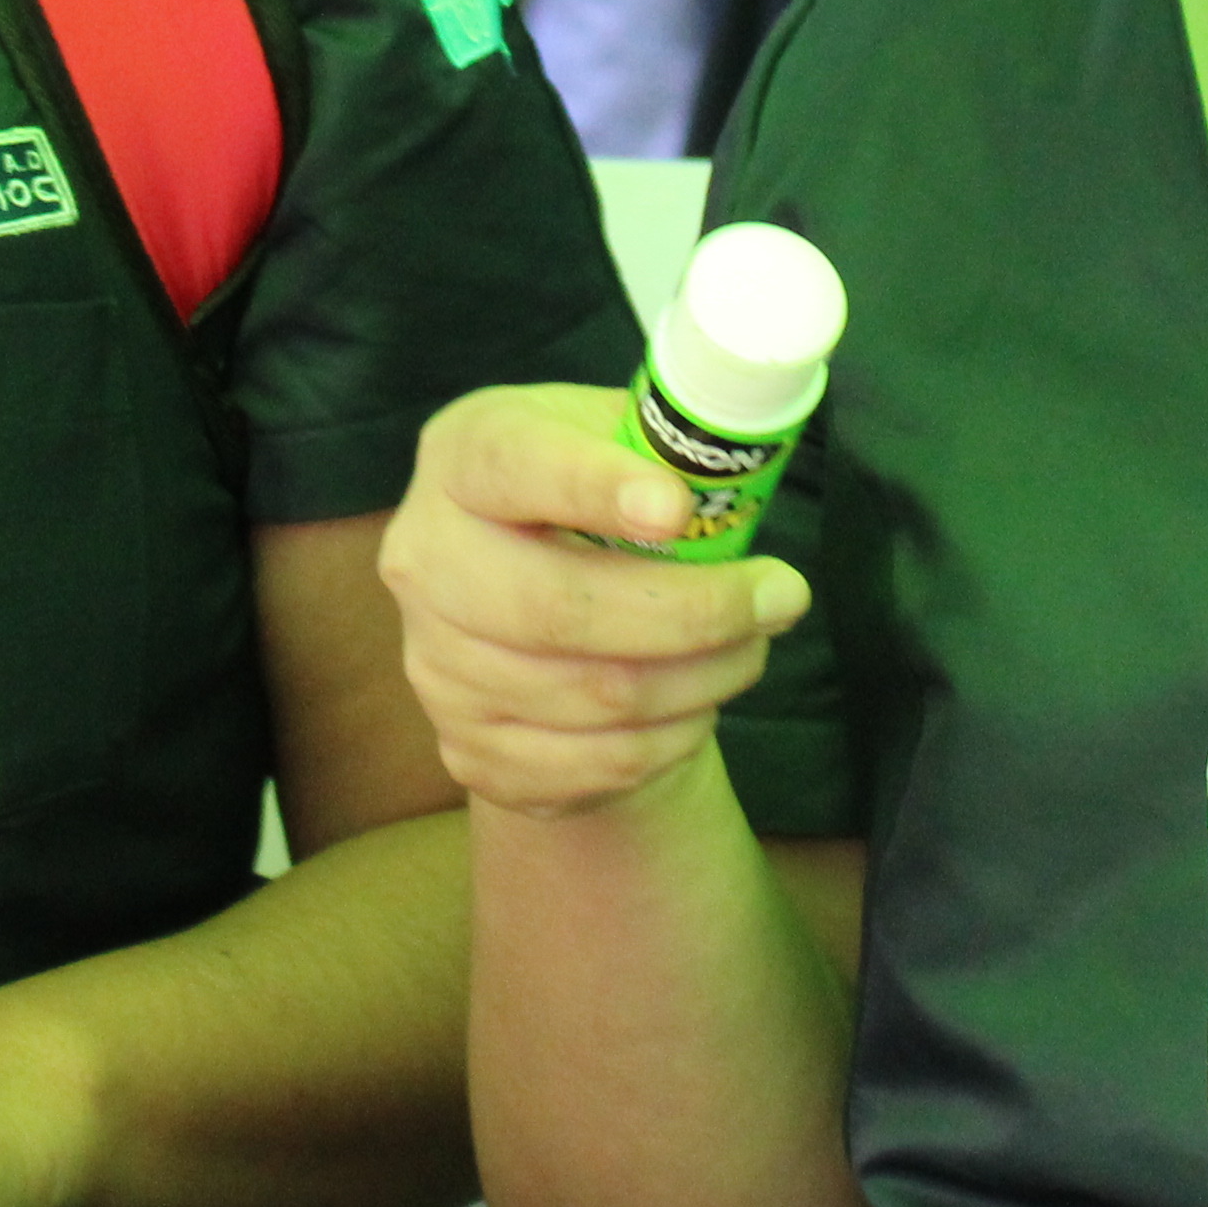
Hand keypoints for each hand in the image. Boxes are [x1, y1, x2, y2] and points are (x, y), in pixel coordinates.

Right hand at [378, 381, 807, 819]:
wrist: (526, 611)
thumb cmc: (590, 506)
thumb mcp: (611, 440)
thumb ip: (661, 449)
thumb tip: (735, 482)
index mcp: (462, 459)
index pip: (513, 467)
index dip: (593, 487)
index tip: (678, 508)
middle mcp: (424, 560)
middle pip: (556, 609)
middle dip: (692, 611)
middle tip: (783, 595)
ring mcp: (436, 666)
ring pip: (593, 697)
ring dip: (704, 678)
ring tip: (752, 646)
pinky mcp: (469, 749)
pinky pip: (594, 766)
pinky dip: (670, 740)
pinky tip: (698, 703)